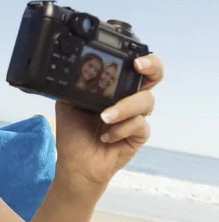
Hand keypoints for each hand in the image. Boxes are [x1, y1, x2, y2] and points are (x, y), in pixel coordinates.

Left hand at [55, 54, 162, 189]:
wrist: (75, 163)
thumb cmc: (73, 133)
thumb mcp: (68, 104)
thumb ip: (75, 86)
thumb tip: (79, 69)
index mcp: (112, 89)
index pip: (130, 68)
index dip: (138, 58)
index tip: (132, 58)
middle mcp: (128, 100)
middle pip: (153, 77)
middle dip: (152, 67)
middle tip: (139, 66)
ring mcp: (135, 117)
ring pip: (145, 101)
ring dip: (124, 107)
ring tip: (104, 117)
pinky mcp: (139, 135)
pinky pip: (139, 125)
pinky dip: (120, 129)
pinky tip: (106, 136)